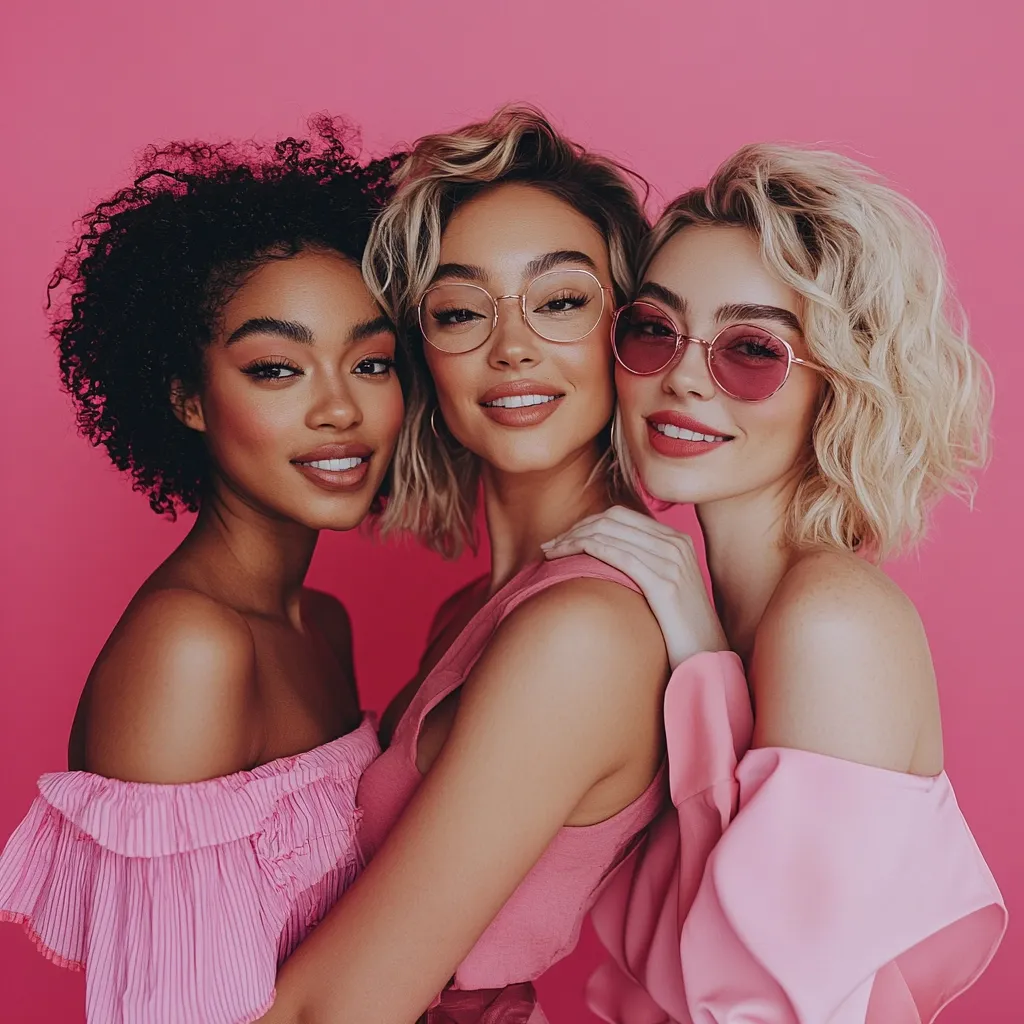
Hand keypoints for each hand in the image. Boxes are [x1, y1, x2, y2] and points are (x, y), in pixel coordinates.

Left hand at [541, 506, 728, 669]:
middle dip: (575, 528)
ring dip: (573, 539)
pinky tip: (568, 557)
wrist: (707, 654)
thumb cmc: (679, 627)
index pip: (621, 516)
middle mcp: (676, 543)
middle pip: (612, 520)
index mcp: (677, 540)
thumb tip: (606, 558)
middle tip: (550, 545)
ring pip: (610, 533)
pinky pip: (618, 555)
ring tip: (550, 552)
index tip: (563, 538)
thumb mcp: (665, 586)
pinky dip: (588, 550)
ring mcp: (672, 561)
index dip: (586, 522)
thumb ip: (644, 565)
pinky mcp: (665, 583)